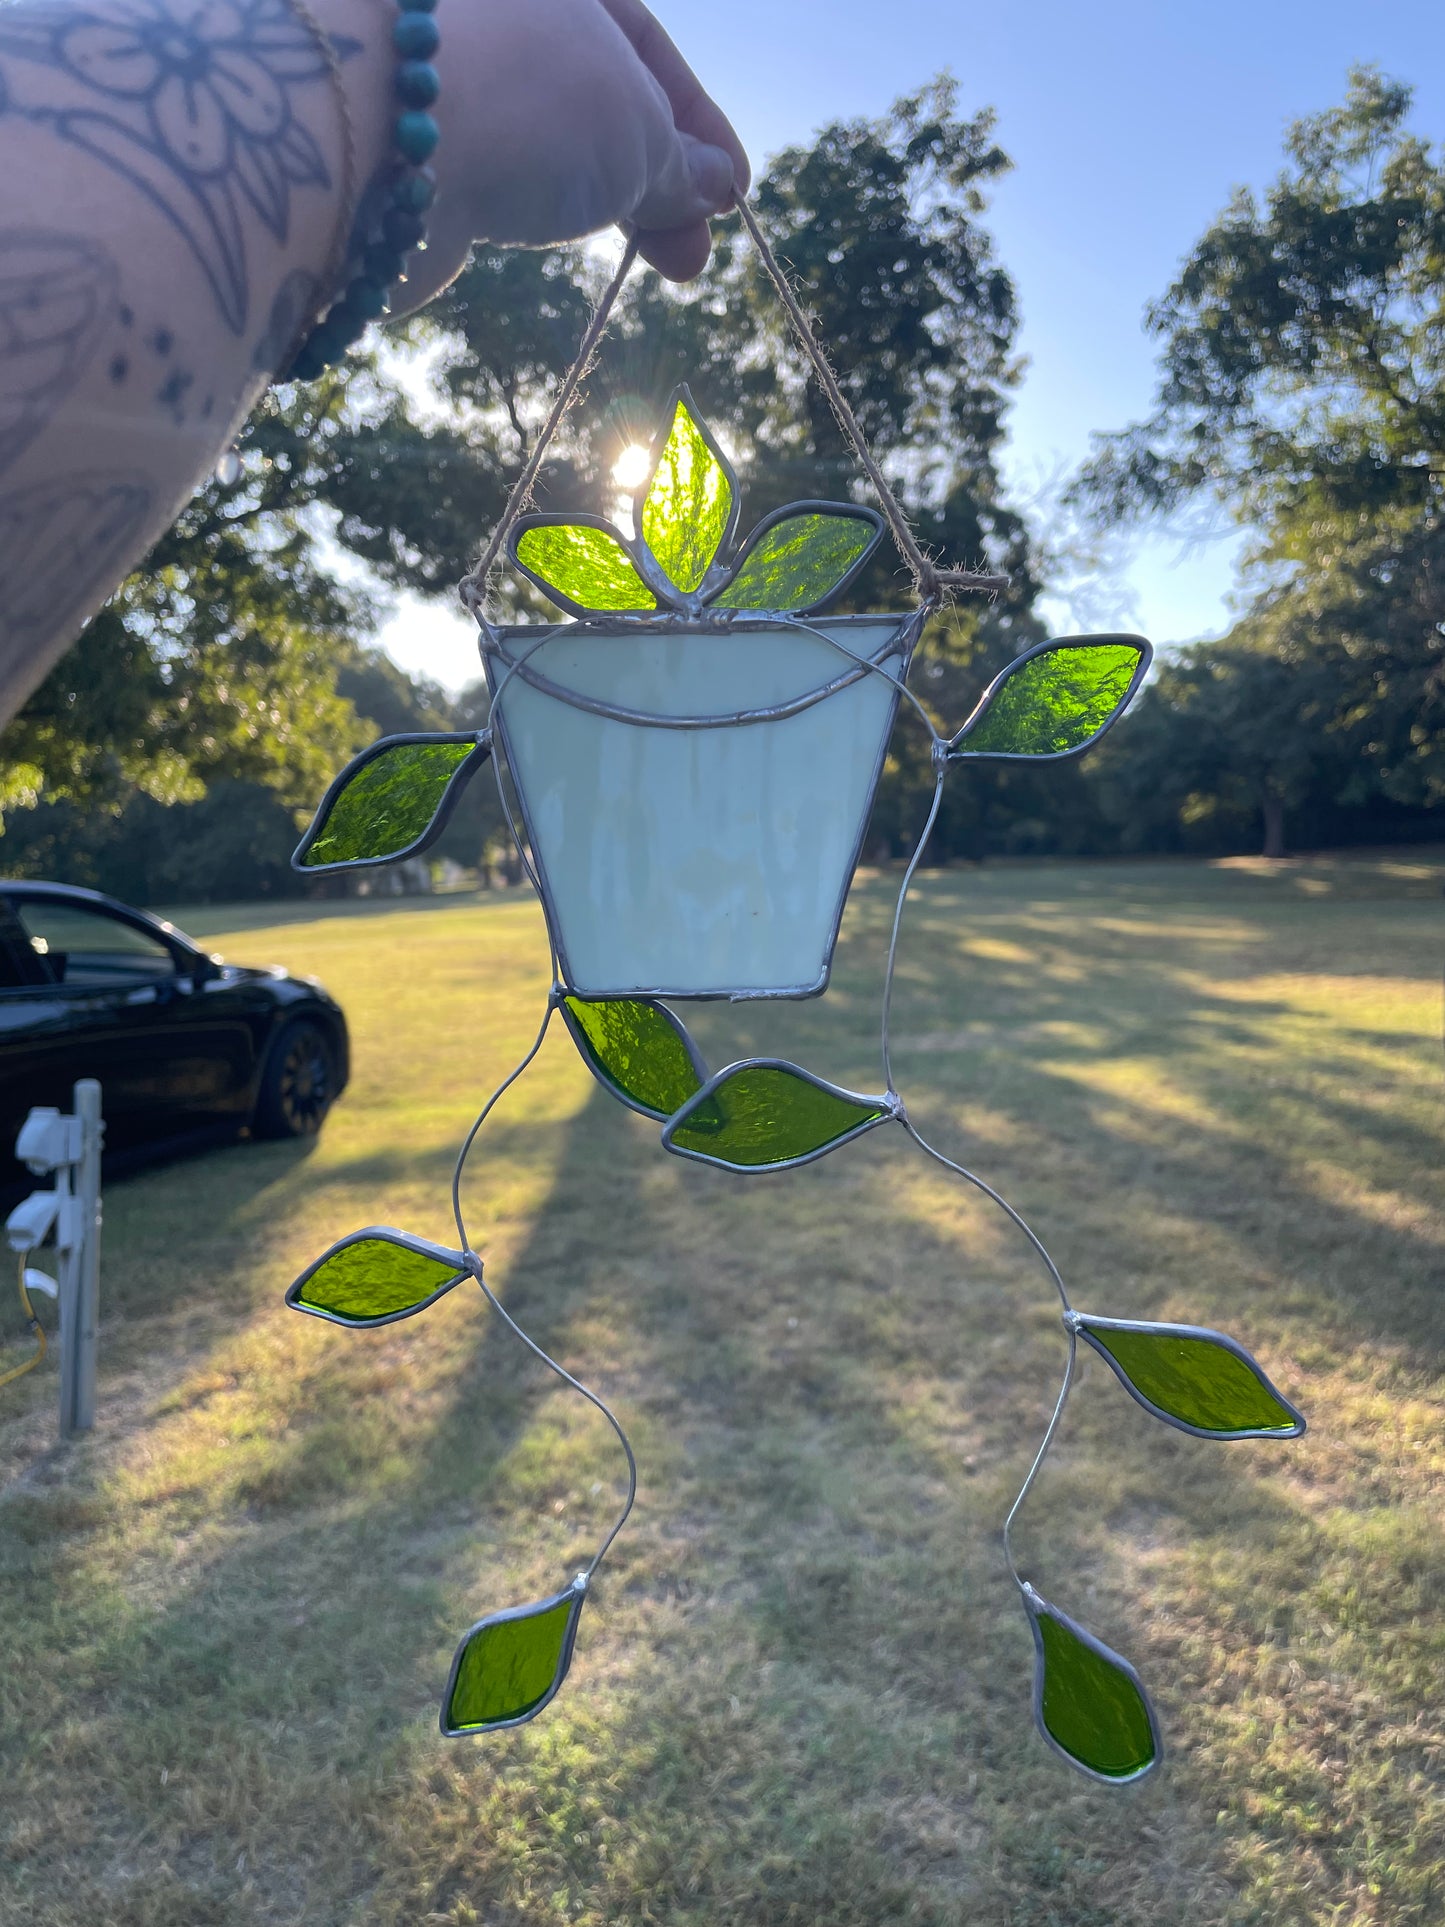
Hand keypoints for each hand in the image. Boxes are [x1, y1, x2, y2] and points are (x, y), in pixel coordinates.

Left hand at [403, 0, 749, 307]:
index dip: (697, 124)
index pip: (640, 42)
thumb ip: (677, 162)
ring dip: (600, 198)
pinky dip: (530, 201)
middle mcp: (488, 14)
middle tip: (690, 257)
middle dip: (653, 178)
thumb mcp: (636, 130)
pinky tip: (553, 233)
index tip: (731, 195)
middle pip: (590, 92)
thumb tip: (712, 186)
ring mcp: (439, 71)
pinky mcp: (401, 135)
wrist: (370, 141)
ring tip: (648, 258)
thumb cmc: (526, 102)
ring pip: (538, 133)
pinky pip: (487, 162)